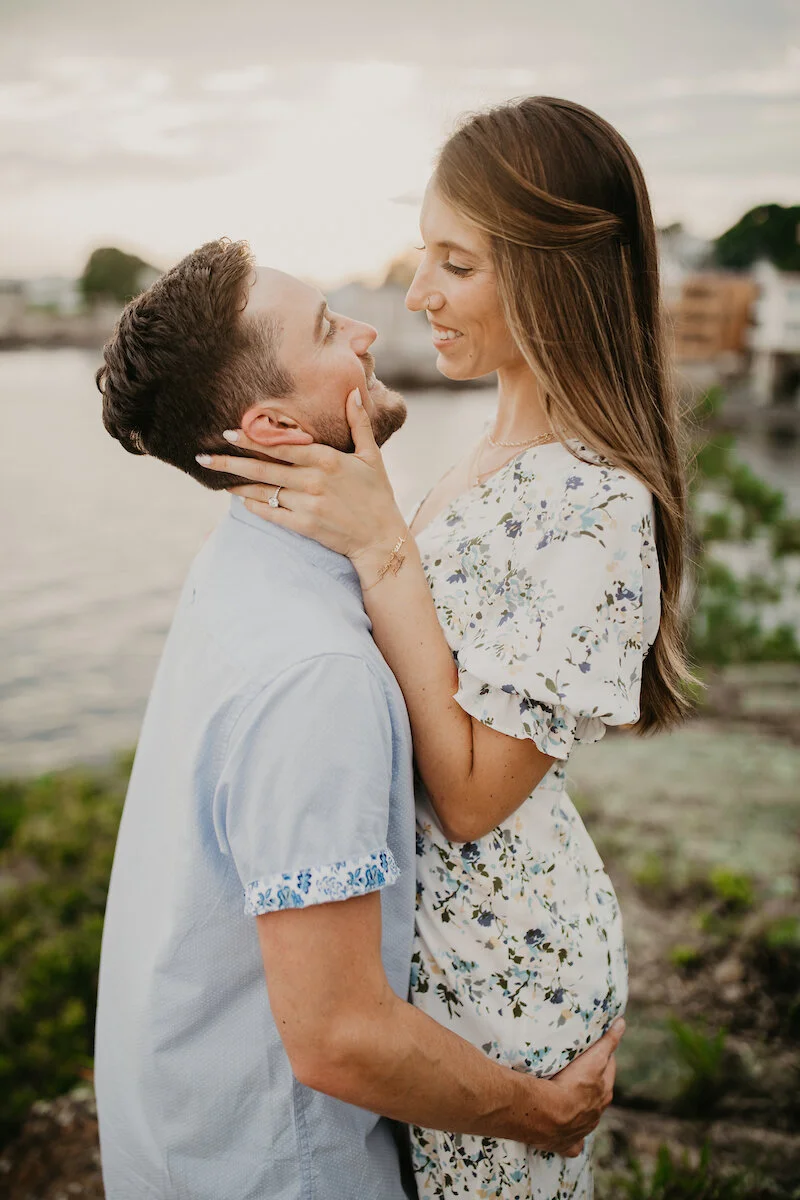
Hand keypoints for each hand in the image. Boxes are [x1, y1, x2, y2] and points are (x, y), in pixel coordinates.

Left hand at [197, 388, 406, 568]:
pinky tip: (240, 500)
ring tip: (216, 478)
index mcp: (327, 460)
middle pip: (264, 469)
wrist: (381, 538)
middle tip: (205, 457)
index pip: (282, 447)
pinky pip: (271, 514)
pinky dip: (254, 507)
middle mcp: (313, 481)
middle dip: (232, 462)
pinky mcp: (304, 526)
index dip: (254, 440)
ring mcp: (306, 505)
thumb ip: (359, 423)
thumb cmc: (377, 494)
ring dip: (237, 486)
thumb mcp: (372, 456)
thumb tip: (353, 392)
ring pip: (263, 492)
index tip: (229, 433)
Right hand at [539, 1017, 623, 1156]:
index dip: (604, 1056)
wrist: (548, 1114)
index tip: (600, 1048)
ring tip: (572, 1095)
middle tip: (586, 1067)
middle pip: (602, 1090)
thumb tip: (623, 1023)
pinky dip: (574, 1139)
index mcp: (603, 1089)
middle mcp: (597, 1109)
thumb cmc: (566, 1082)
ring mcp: (584, 1127)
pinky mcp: (570, 1143)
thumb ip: (608, 1042)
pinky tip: (571, 1137)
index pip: (608, 1066)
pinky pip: (575, 1143)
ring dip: (585, 1106)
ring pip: (589, 1115)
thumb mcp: (591, 1058)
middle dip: (597, 1079)